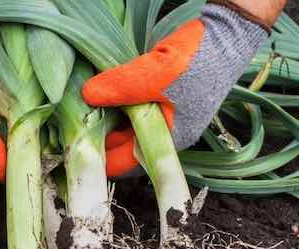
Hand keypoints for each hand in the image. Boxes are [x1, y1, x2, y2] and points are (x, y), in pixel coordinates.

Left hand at [83, 1, 284, 178]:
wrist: (228, 35)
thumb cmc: (197, 60)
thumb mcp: (154, 74)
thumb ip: (120, 87)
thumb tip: (85, 95)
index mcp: (168, 140)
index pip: (123, 163)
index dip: (97, 156)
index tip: (72, 142)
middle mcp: (166, 134)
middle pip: (122, 145)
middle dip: (98, 134)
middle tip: (71, 118)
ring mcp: (166, 116)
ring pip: (126, 125)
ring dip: (106, 115)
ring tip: (82, 102)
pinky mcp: (163, 98)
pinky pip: (133, 108)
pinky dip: (117, 102)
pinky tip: (103, 89)